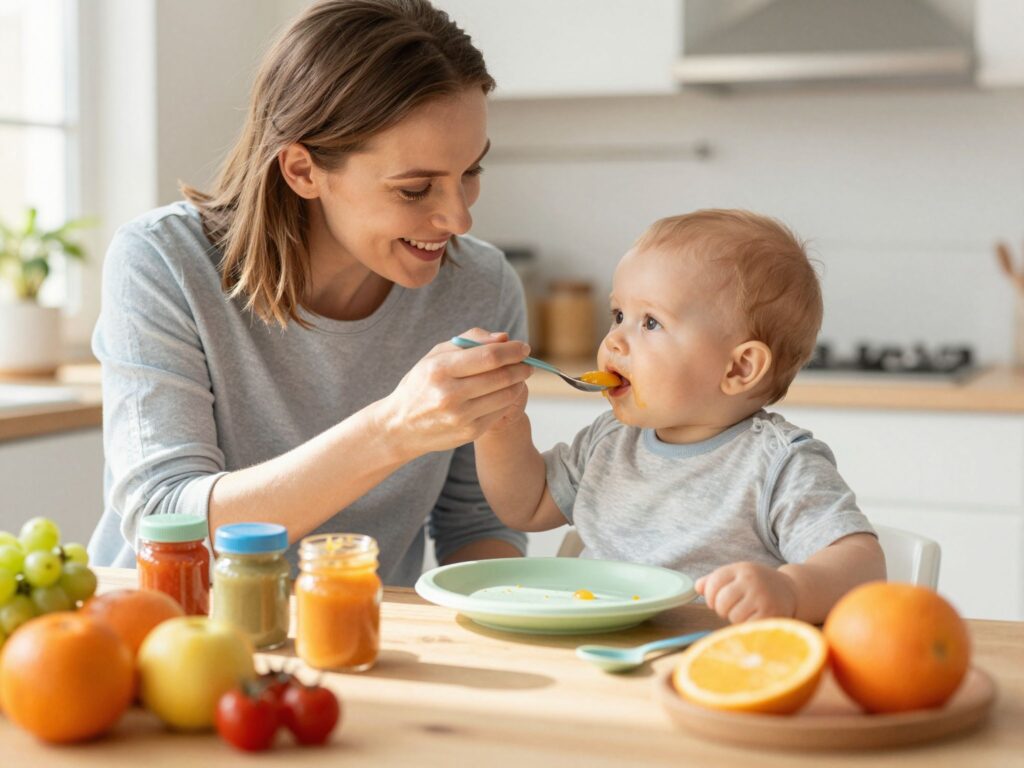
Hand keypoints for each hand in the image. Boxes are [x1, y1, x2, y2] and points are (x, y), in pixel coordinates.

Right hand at [377, 328, 531, 459]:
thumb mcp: (436, 355)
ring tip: (518, 376)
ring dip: (519, 383)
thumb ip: (470, 340)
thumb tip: (504, 338)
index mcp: (439, 370)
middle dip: (521, 367)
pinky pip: (500, 411)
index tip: (524, 347)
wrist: (400, 426)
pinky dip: (508, 400)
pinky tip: (504, 393)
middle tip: (527, 362)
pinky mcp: (469, 432)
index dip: (512, 351)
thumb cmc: (422, 383)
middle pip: (502, 376)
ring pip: (506, 395)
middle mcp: (449, 395)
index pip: (489, 357)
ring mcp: (461, 417)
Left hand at [695, 562, 797, 623]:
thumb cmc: (757, 584)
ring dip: (735, 619)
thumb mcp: (738, 575)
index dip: (710, 596)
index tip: (715, 601)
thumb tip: (697, 587)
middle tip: (733, 608)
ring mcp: (762, 597)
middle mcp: (751, 580)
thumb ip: (715, 580)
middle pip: (721, 602)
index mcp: (741, 569)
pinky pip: (746, 626)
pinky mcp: (771, 614)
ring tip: (745, 613)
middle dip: (722, 609)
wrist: (791, 590)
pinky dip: (747, 626)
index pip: (714, 583)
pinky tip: (754, 619)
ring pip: (733, 616)